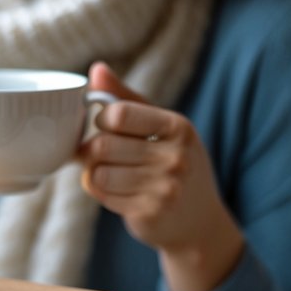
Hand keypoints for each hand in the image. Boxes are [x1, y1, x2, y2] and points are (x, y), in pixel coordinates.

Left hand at [79, 62, 243, 290]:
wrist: (198, 221)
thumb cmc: (170, 164)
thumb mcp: (158, 127)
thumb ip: (125, 98)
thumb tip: (96, 69)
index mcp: (177, 127)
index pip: (116, 113)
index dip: (102, 121)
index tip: (109, 127)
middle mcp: (175, 156)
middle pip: (101, 145)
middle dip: (93, 151)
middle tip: (104, 157)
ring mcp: (165, 187)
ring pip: (97, 172)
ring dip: (96, 174)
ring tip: (115, 176)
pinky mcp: (149, 212)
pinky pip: (101, 194)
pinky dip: (102, 193)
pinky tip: (122, 194)